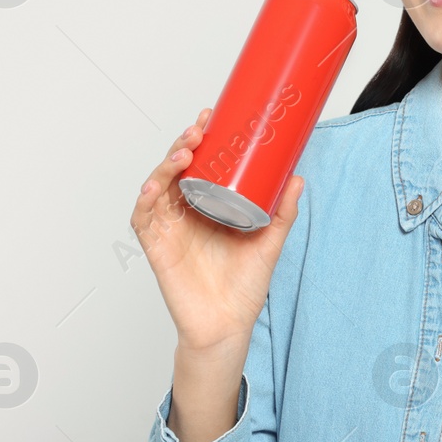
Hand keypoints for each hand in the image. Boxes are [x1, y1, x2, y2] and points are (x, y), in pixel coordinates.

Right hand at [130, 107, 305, 356]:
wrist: (229, 325)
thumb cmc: (244, 286)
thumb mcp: (269, 241)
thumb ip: (283, 212)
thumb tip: (297, 177)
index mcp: (207, 207)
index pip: (198, 164)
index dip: (200, 139)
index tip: (210, 116)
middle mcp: (184, 214)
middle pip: (175, 170)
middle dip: (182, 145)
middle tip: (199, 130)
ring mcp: (168, 230)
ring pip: (156, 187)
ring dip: (165, 166)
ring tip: (183, 152)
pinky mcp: (157, 249)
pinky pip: (143, 220)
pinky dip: (145, 201)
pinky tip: (154, 186)